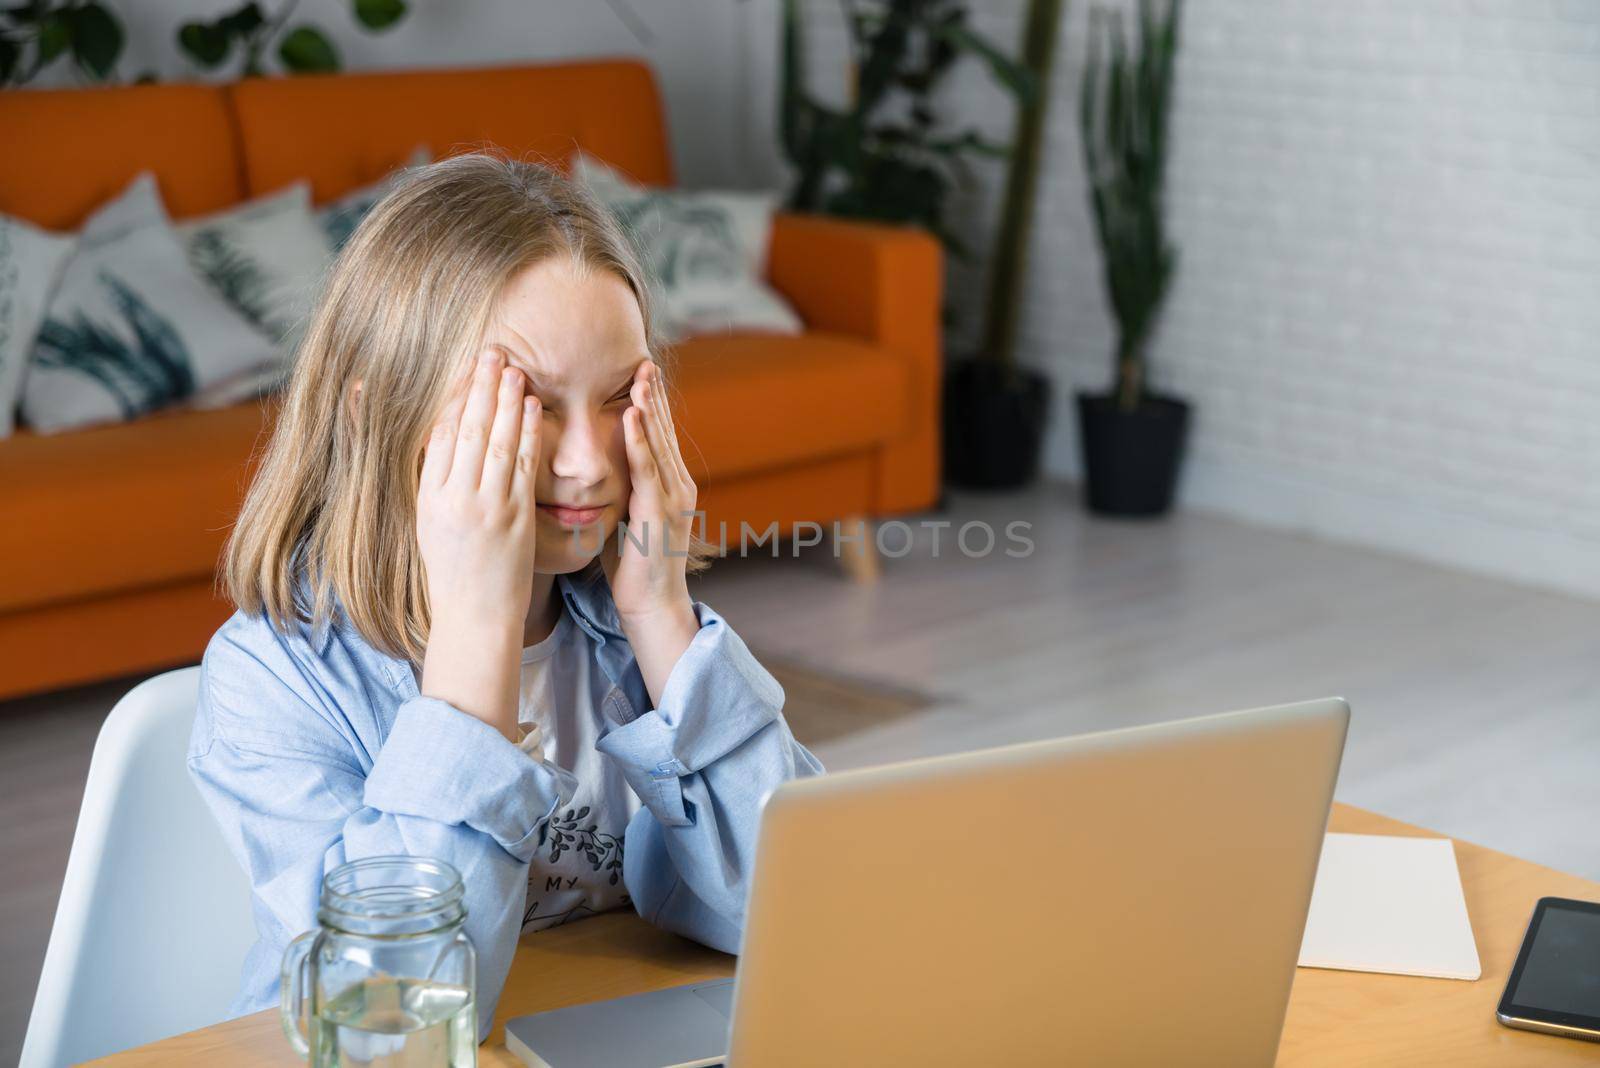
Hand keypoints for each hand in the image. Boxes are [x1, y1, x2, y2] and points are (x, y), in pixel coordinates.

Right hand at [414, 347, 539, 739]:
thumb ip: (432, 477)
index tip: (466, 367)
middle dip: (480, 387)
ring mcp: (487, 509)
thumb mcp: (427, 522)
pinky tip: (532, 408)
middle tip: (491, 351)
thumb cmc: (452, 569)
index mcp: (428, 499)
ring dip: (506, 403)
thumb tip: (431, 438)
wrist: (475, 616)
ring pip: (496, 444)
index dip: (455, 397)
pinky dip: (527, 435)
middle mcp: (454, 500)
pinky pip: (522, 469)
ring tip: (513, 369)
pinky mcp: (516, 520)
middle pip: (467, 431)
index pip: (441, 436)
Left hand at [607, 361, 696, 622]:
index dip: (650, 406)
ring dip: (649, 406)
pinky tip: (631, 414)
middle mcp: (678, 486)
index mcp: (670, 487)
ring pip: (659, 442)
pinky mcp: (660, 510)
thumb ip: (621, 494)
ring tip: (641, 375)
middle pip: (664, 431)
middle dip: (654, 395)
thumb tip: (598, 477)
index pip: (659, 438)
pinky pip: (647, 468)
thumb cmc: (634, 569)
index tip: (638, 376)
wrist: (653, 606)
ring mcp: (673, 497)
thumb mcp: (626, 521)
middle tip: (644, 360)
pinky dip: (640, 439)